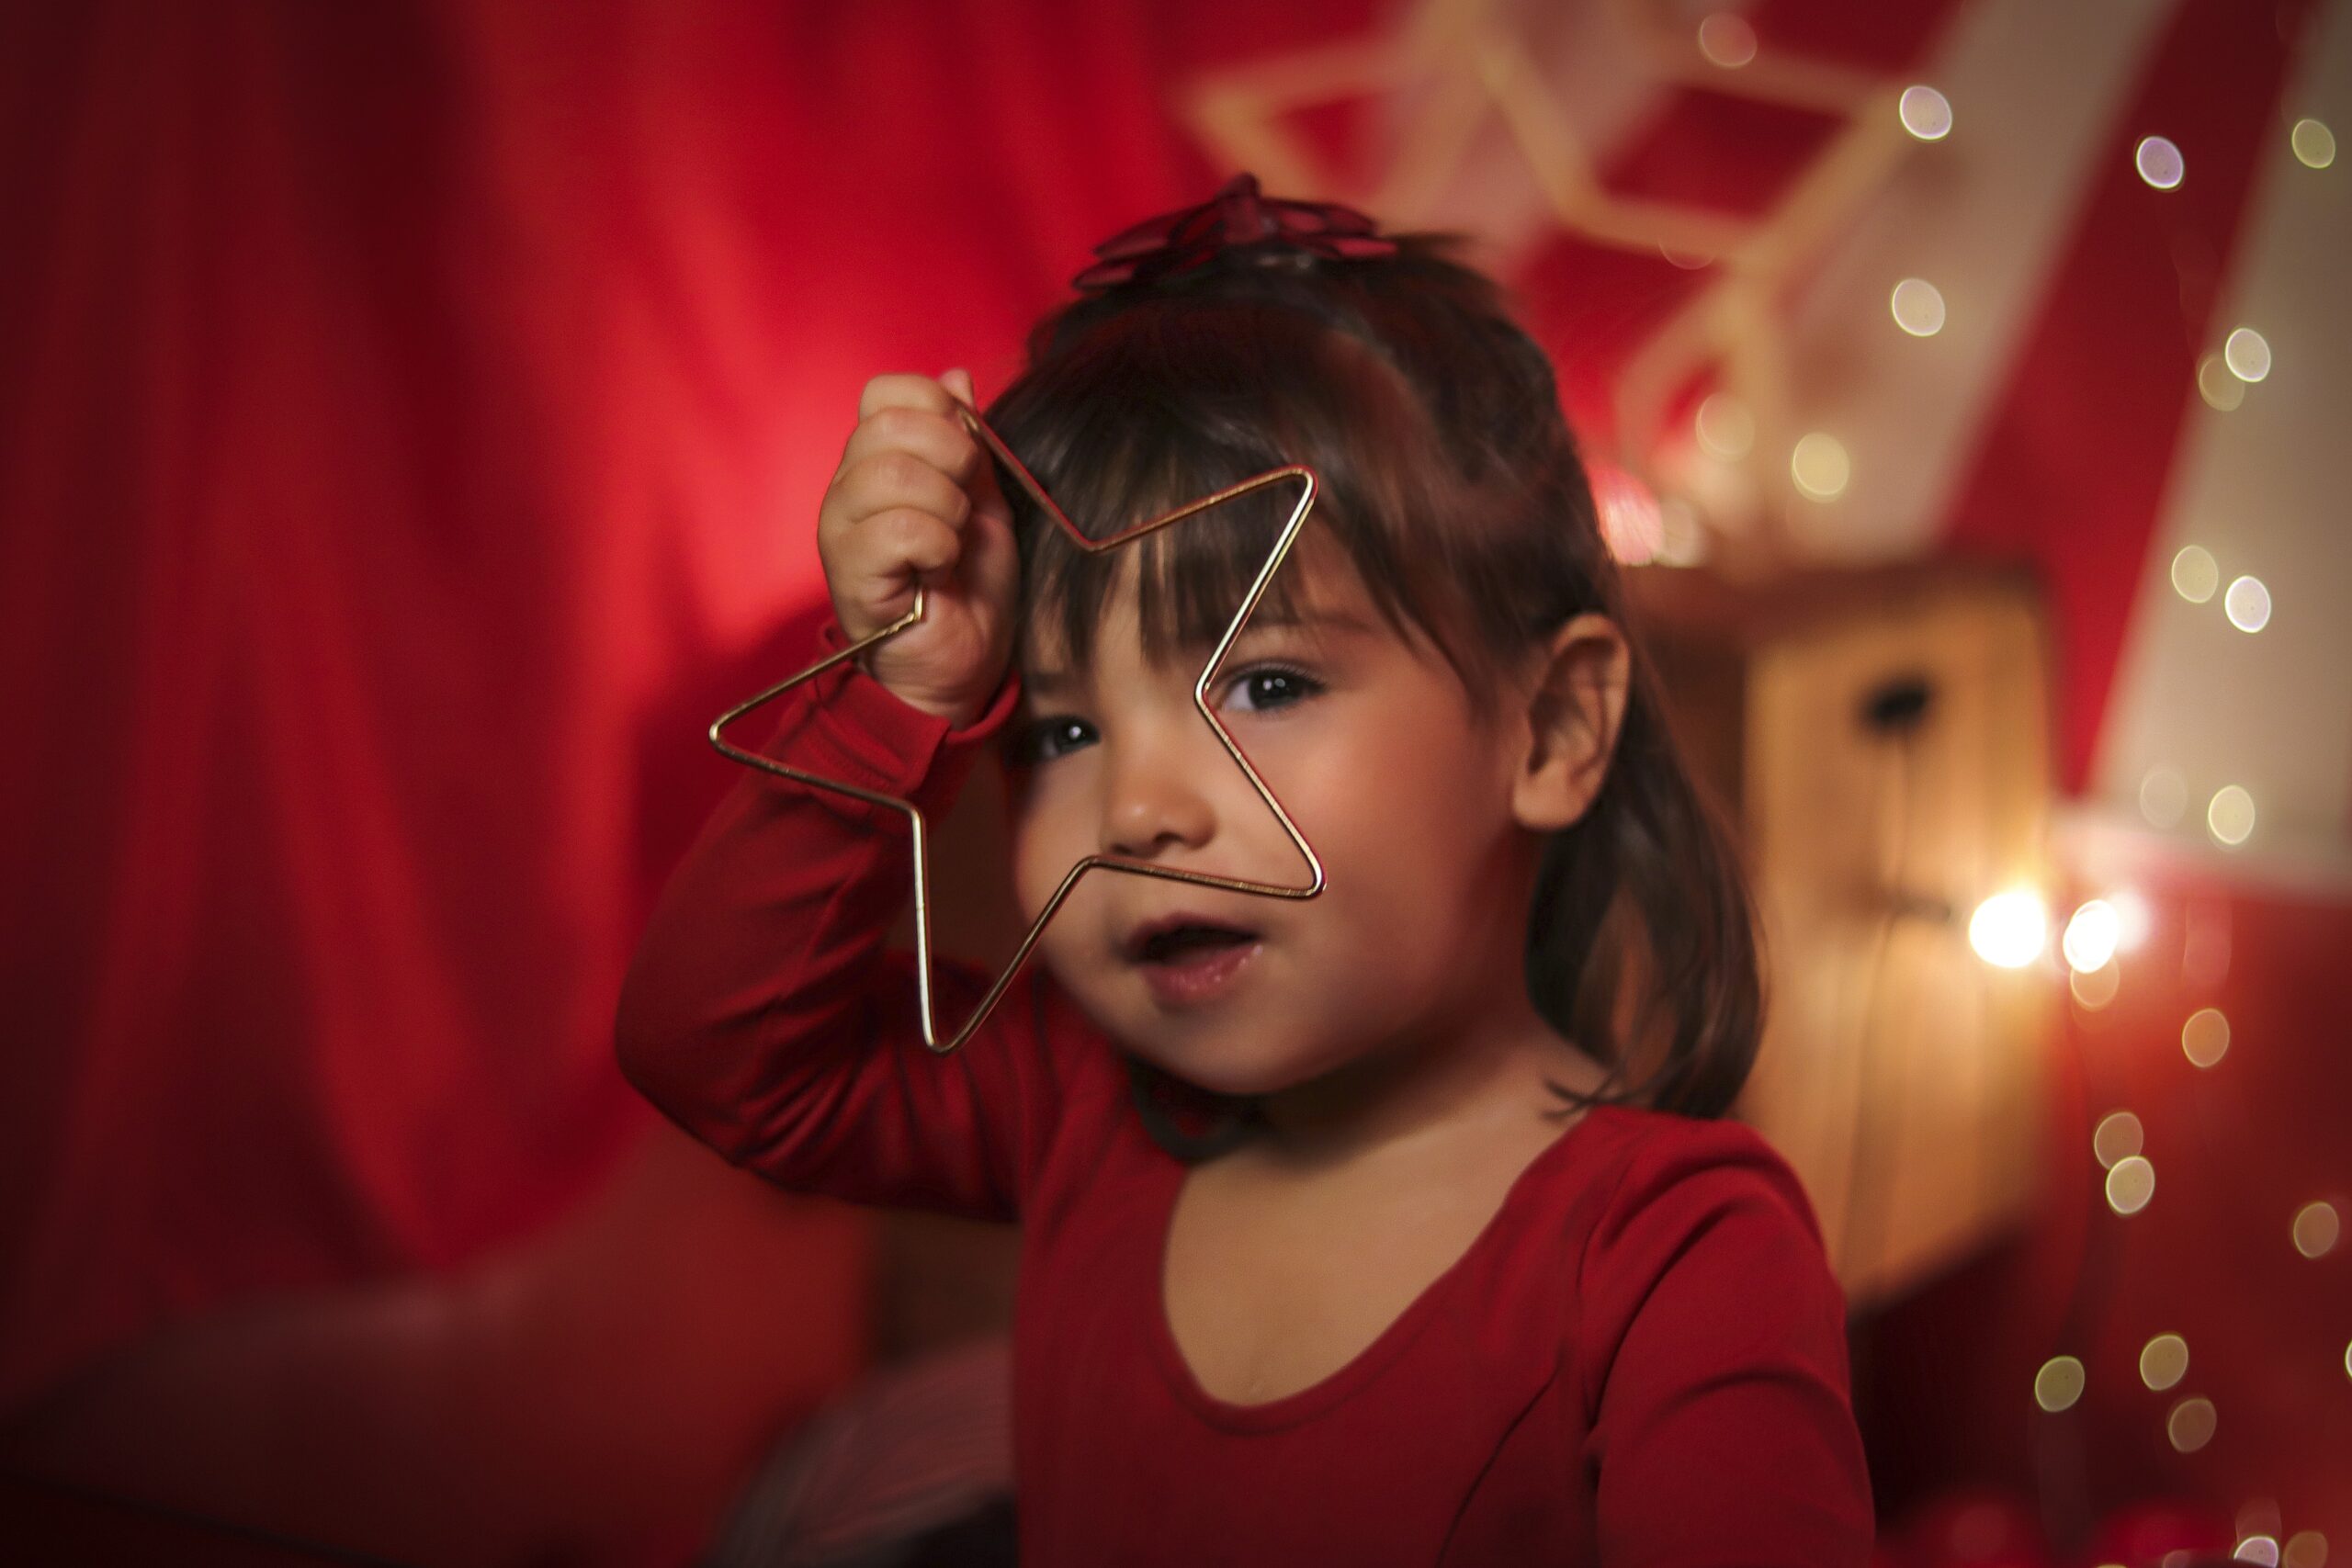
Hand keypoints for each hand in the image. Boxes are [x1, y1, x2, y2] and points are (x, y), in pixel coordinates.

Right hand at [817, 369, 1018, 727]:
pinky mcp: (848, 572)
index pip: (888, 391)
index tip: (968, 462)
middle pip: (892, 425)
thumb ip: (968, 442)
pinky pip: (900, 528)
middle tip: (962, 510)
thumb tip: (956, 377)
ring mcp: (841, 528)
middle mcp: (848, 486)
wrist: (966, 663)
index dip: (941, 412)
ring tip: (949, 547)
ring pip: (895, 474)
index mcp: (877, 460)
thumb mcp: (984, 500)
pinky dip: (938, 547)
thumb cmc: (971, 586)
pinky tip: (936, 573)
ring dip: (948, 510)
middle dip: (953, 460)